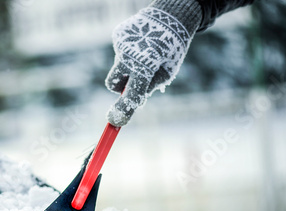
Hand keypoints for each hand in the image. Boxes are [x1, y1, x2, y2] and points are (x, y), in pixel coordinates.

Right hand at [105, 0, 201, 126]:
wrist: (171, 14)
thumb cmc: (172, 47)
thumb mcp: (165, 72)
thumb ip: (146, 88)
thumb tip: (127, 101)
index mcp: (146, 66)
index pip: (131, 95)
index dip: (122, 110)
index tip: (113, 121)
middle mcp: (129, 56)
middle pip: (113, 84)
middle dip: (121, 87)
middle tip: (135, 80)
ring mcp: (120, 45)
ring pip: (117, 67)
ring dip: (128, 67)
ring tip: (145, 54)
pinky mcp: (117, 36)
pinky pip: (119, 53)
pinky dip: (128, 53)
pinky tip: (140, 43)